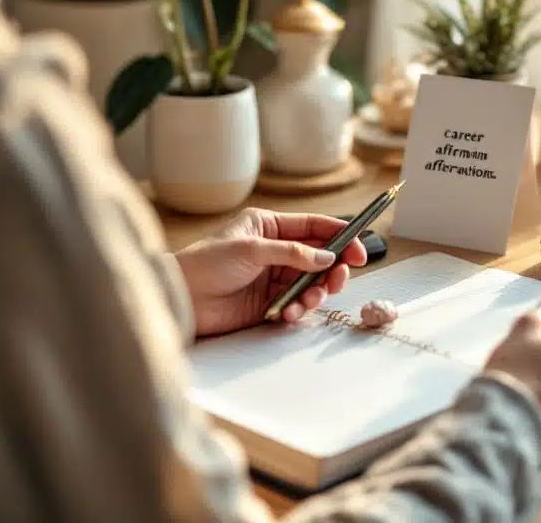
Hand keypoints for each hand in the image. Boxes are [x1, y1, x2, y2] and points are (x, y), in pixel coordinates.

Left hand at [174, 208, 367, 336]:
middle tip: (338, 279)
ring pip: (311, 282)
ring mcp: (272, 277)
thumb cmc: (205, 263)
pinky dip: (299, 309)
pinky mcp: (268, 302)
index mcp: (269, 226)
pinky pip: (297, 304)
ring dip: (315, 292)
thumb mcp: (251, 249)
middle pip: (319, 257)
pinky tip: (288, 313)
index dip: (340, 236)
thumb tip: (327, 258)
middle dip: (333, 269)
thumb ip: (292, 253)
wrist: (181, 297)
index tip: (359, 248)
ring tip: (306, 301)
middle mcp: (275, 250)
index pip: (314, 227)